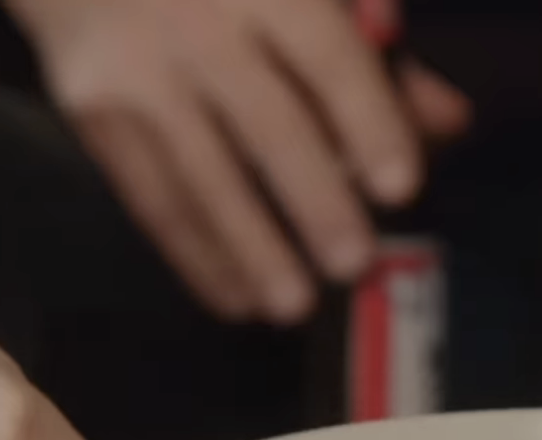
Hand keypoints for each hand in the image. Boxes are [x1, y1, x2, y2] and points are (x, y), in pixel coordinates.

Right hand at [6, 0, 471, 323]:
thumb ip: (378, 57)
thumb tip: (451, 124)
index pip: (328, 61)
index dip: (369, 124)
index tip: (401, 189)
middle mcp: (201, 24)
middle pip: (267, 125)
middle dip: (314, 202)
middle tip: (353, 267)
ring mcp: (139, 72)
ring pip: (202, 175)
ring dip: (250, 250)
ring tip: (294, 309)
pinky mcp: (90, 111)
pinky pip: (150, 197)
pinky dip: (194, 256)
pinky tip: (234, 299)